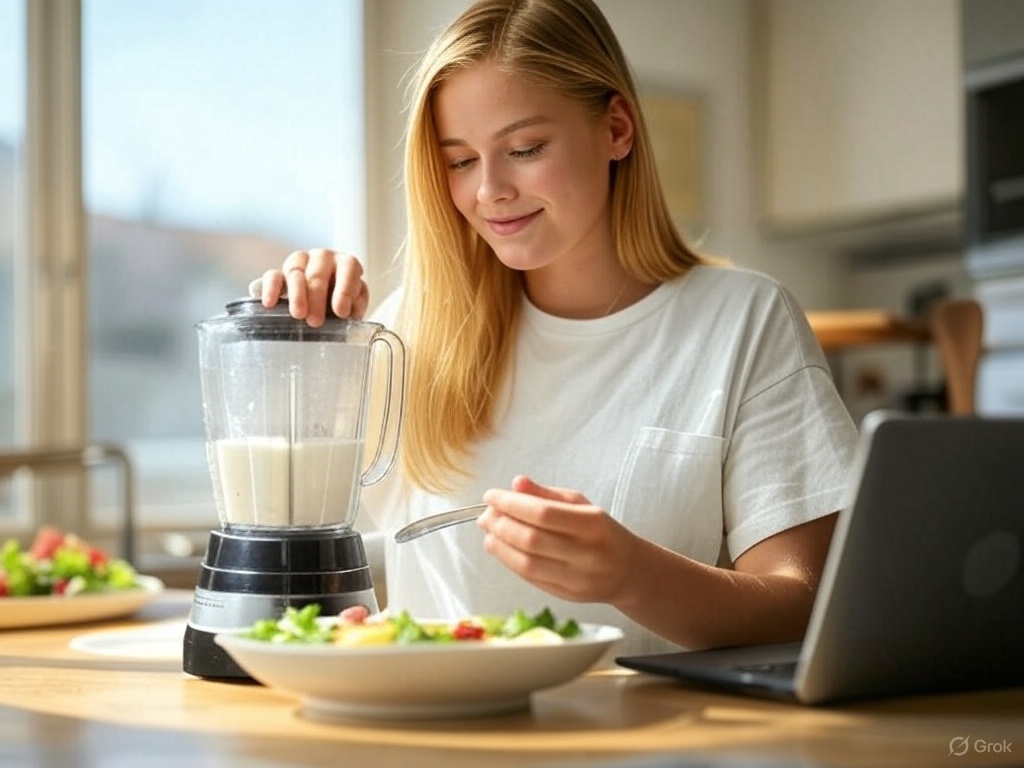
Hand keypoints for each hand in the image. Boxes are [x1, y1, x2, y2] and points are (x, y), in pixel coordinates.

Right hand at [253, 249, 369, 326]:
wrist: (326, 308)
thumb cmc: (343, 307)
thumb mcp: (354, 307)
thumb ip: (354, 308)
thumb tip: (348, 314)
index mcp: (346, 264)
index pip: (348, 268)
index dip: (345, 290)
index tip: (341, 312)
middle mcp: (323, 258)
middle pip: (318, 273)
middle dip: (317, 298)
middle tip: (316, 321)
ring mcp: (300, 263)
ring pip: (295, 273)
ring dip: (297, 295)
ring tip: (298, 315)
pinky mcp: (280, 273)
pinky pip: (272, 276)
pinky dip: (270, 289)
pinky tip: (269, 304)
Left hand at [478, 475, 638, 603]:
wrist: (628, 571)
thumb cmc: (601, 532)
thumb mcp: (581, 505)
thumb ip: (547, 494)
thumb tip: (516, 483)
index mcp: (593, 524)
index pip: (543, 513)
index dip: (512, 504)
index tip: (491, 495)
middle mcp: (587, 553)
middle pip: (532, 539)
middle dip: (501, 525)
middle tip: (486, 514)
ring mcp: (577, 579)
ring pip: (527, 563)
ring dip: (500, 546)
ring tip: (488, 531)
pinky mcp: (567, 596)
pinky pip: (530, 578)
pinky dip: (509, 561)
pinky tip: (499, 548)